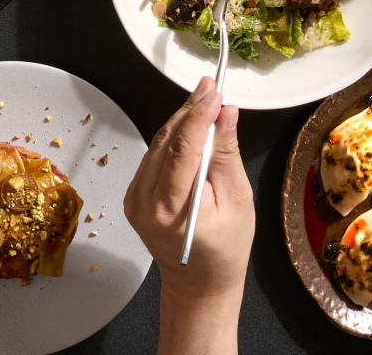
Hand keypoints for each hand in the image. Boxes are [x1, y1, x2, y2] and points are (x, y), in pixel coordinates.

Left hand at [124, 77, 252, 354]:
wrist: (199, 284)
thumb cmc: (224, 251)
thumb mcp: (237, 201)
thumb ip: (226, 154)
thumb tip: (225, 114)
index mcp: (169, 208)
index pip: (182, 148)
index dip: (198, 115)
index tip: (214, 92)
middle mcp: (143, 202)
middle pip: (167, 142)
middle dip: (190, 111)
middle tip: (210, 87)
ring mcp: (134, 198)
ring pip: (158, 145)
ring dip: (181, 122)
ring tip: (205, 100)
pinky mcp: (134, 195)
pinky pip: (154, 158)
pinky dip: (173, 140)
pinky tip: (190, 126)